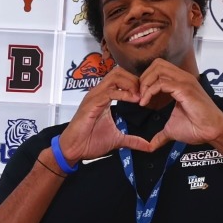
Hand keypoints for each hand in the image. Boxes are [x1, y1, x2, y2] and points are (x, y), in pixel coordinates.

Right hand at [54, 67, 170, 163]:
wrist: (73, 150)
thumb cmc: (89, 142)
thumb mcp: (117, 140)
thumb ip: (133, 140)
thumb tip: (148, 146)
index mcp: (104, 97)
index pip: (121, 78)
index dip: (136, 83)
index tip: (147, 95)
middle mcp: (98, 93)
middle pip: (120, 71)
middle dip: (135, 80)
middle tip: (145, 94)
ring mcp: (94, 96)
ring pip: (115, 76)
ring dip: (131, 84)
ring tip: (140, 97)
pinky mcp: (91, 103)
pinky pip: (110, 91)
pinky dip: (124, 94)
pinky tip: (134, 100)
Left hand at [136, 60, 222, 148]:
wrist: (212, 132)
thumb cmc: (196, 128)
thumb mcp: (171, 130)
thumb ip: (160, 135)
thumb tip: (151, 146)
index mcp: (180, 83)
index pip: (158, 69)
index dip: (145, 81)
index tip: (139, 98)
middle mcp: (183, 78)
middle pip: (157, 64)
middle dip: (143, 78)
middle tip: (138, 96)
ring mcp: (184, 82)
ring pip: (158, 70)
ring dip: (145, 84)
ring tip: (141, 100)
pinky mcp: (185, 89)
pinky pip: (161, 83)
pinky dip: (149, 92)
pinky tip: (145, 104)